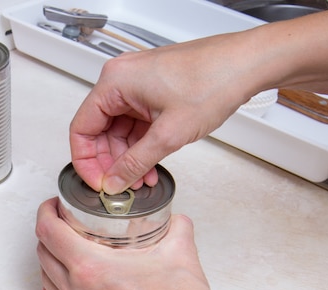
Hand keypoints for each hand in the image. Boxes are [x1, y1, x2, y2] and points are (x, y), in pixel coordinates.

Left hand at [35, 197, 219, 289]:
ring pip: (46, 281)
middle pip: (43, 254)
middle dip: (49, 231)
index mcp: (91, 268)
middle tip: (63, 221)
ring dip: (49, 260)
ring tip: (63, 249)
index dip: (47, 212)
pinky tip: (58, 285)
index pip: (50, 232)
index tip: (55, 205)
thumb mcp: (179, 249)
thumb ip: (175, 226)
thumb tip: (173, 220)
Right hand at [70, 35, 257, 194]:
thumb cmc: (213, 81)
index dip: (87, 162)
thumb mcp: (169, 134)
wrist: (245, 65)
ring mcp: (137, 84)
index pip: (81, 128)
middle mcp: (121, 79)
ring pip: (118, 130)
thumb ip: (136, 163)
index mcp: (115, 82)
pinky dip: (141, 146)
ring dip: (128, 157)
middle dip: (111, 162)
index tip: (97, 183)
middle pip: (99, 131)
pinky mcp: (152, 91)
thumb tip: (114, 182)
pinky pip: (135, 124)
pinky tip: (151, 165)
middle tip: (121, 186)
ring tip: (140, 180)